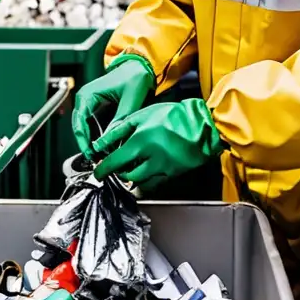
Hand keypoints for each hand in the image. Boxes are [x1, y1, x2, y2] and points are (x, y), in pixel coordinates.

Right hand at [71, 54, 154, 160]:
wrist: (140, 67)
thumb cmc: (134, 76)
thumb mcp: (130, 100)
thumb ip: (120, 119)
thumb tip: (111, 138)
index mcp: (88, 94)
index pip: (79, 121)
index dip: (83, 139)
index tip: (90, 152)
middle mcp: (86, 99)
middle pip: (79, 126)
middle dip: (86, 143)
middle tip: (95, 158)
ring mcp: (90, 103)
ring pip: (85, 127)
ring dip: (90, 141)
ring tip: (99, 155)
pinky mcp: (97, 107)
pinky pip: (92, 124)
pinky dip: (96, 135)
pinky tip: (104, 145)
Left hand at [93, 99, 223, 188]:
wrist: (201, 124)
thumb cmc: (172, 116)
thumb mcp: (142, 116)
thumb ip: (119, 129)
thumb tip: (101, 142)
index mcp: (140, 143)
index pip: (114, 163)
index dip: (103, 170)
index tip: (98, 173)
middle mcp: (150, 160)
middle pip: (127, 176)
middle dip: (119, 173)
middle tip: (118, 167)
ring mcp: (162, 169)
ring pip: (141, 183)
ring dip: (133, 178)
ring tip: (133, 167)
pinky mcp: (173, 174)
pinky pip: (155, 184)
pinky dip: (148, 180)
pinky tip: (148, 170)